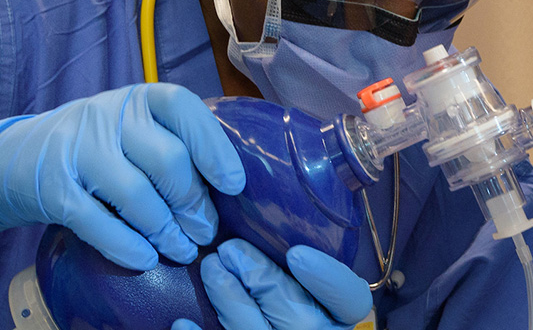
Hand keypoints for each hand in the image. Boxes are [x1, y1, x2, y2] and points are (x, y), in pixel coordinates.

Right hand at [0, 83, 244, 269]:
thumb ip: (171, 143)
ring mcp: (75, 150)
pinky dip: (126, 244)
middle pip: (166, 159)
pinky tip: (146, 259)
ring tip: (183, 250)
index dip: (214, 146)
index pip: (182, 107)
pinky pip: (96, 221)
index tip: (233, 185)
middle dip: (193, 202)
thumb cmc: (94, 149)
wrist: (11, 160)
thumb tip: (225, 188)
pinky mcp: (51, 188)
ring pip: (135, 193)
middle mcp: (105, 116)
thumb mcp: (131, 130)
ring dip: (166, 230)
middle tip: (206, 231)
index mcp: (136, 98)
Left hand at [171, 240, 372, 329]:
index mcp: (340, 317)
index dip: (327, 278)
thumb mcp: (317, 287)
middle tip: (230, 248)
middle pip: (295, 312)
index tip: (296, 253)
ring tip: (211, 267)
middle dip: (258, 277)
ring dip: (227, 297)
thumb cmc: (299, 304)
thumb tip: (285, 214)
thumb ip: (309, 265)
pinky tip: (182, 321)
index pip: (351, 301)